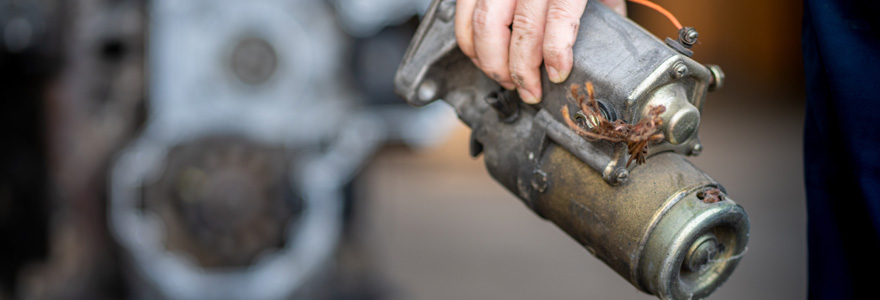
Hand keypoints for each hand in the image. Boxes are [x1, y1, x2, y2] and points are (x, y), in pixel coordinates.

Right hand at [455, 0, 625, 103]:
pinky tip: (482, 56)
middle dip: (519, 69)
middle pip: (517, 27)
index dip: (555, 52)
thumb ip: (603, 4)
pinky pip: (462, 11)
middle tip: (527, 91)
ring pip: (481, 23)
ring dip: (490, 60)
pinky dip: (468, 39)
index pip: (558, 16)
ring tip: (505, 79)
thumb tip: (601, 44)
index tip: (557, 75)